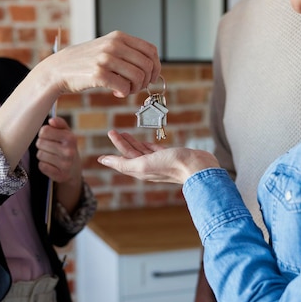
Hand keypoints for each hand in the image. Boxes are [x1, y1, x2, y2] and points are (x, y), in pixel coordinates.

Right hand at [0, 31, 160, 168]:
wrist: (59, 69)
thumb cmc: (86, 61)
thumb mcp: (108, 48)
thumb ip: (128, 52)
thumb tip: (152, 66)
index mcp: (119, 37)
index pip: (151, 51)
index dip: (155, 67)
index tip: (150, 78)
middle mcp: (114, 45)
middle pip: (148, 66)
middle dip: (146, 81)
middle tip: (135, 87)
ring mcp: (106, 59)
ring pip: (139, 77)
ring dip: (135, 88)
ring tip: (125, 89)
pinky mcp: (98, 74)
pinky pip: (124, 87)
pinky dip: (124, 92)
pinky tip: (117, 92)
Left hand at [37, 116, 82, 211]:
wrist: (74, 169)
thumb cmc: (67, 147)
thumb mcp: (66, 133)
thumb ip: (60, 123)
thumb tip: (51, 121)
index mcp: (71, 138)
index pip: (44, 131)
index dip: (44, 134)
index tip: (50, 137)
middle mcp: (69, 151)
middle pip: (39, 143)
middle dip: (42, 145)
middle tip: (51, 148)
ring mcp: (65, 164)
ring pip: (39, 155)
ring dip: (43, 155)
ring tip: (52, 156)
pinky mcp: (60, 175)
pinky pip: (41, 166)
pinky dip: (44, 165)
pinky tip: (51, 165)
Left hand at [98, 130, 218, 183]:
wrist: (197, 167)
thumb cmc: (171, 165)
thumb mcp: (143, 164)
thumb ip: (123, 163)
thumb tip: (103, 161)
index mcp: (141, 170)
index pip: (123, 159)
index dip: (114, 150)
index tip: (107, 141)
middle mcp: (149, 167)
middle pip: (131, 154)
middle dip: (122, 143)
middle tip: (113, 131)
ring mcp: (160, 162)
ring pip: (142, 151)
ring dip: (133, 142)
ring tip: (125, 133)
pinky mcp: (170, 156)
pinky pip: (155, 150)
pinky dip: (147, 145)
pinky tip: (144, 142)